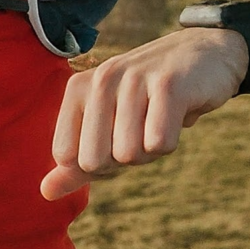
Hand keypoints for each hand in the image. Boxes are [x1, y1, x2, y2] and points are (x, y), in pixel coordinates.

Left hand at [40, 28, 247, 200]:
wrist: (204, 56)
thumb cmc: (148, 100)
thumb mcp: (107, 127)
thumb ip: (75, 162)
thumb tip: (45, 192)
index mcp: (78, 88)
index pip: (68, 157)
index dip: (96, 163)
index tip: (116, 137)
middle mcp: (101, 79)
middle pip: (96, 161)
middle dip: (123, 159)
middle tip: (141, 128)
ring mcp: (133, 79)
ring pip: (129, 154)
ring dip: (150, 150)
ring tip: (160, 119)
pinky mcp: (168, 85)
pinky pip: (159, 144)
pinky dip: (171, 141)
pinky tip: (179, 113)